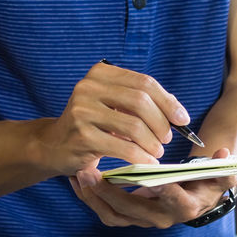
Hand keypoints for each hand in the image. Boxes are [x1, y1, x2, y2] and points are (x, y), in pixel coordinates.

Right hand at [39, 61, 190, 174]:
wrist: (54, 145)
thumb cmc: (93, 125)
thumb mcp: (114, 106)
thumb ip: (142, 102)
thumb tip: (178, 112)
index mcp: (100, 74)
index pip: (144, 83)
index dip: (168, 102)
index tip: (183, 119)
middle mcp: (88, 87)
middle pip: (141, 101)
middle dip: (162, 123)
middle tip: (167, 139)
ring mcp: (82, 111)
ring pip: (134, 125)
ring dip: (153, 142)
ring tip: (157, 152)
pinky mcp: (82, 136)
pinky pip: (124, 147)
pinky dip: (142, 157)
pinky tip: (148, 163)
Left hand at [70, 148, 236, 227]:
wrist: (194, 198)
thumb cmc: (205, 184)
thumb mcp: (219, 177)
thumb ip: (224, 168)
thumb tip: (225, 155)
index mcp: (185, 207)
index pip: (174, 201)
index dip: (163, 190)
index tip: (148, 178)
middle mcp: (162, 218)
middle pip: (132, 210)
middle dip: (109, 192)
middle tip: (92, 172)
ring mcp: (142, 220)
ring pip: (113, 215)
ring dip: (93, 198)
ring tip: (79, 174)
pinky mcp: (128, 217)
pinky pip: (105, 213)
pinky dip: (88, 198)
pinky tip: (77, 180)